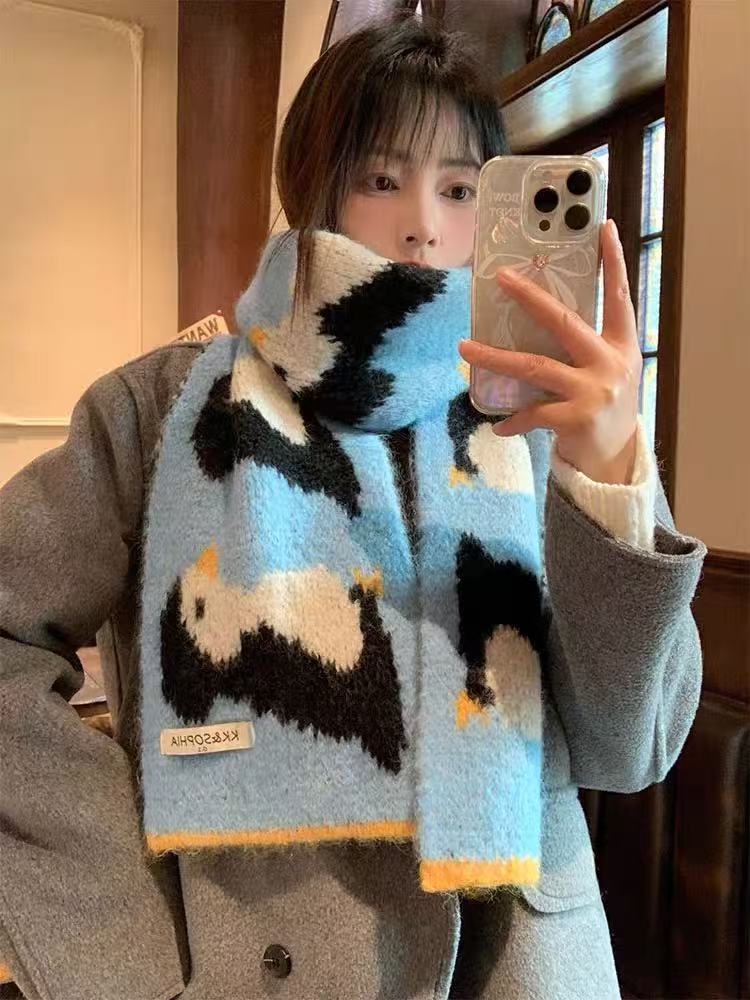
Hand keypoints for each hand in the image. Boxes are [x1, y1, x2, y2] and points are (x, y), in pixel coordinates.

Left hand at [458, 219, 641, 484]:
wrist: (617, 462)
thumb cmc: (605, 409)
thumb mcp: (608, 372)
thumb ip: (585, 348)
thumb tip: (538, 318)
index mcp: (621, 346)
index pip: (618, 296)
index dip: (613, 262)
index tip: (603, 226)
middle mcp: (610, 364)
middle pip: (564, 322)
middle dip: (531, 297)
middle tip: (501, 277)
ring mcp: (594, 392)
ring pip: (535, 367)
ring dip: (495, 357)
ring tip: (464, 348)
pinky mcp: (576, 420)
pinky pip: (533, 413)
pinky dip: (513, 420)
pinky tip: (498, 427)